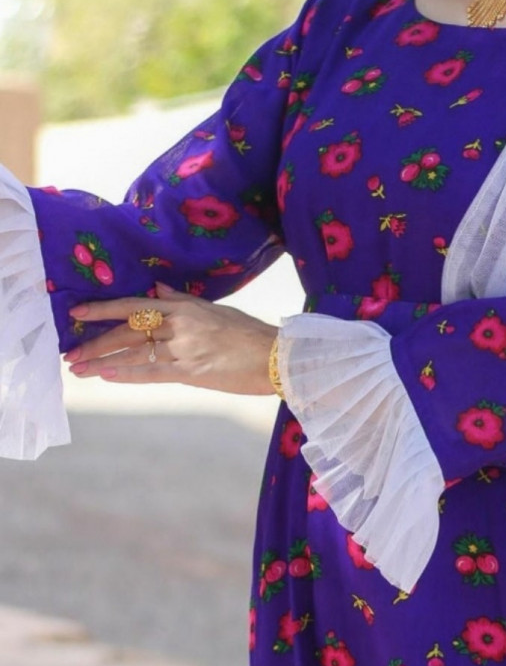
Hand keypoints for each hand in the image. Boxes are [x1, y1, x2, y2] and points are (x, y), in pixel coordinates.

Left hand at [64, 283, 278, 395]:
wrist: (275, 357)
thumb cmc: (248, 333)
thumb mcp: (214, 309)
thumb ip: (182, 300)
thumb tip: (157, 288)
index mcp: (184, 307)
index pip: (134, 306)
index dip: (103, 310)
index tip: (77, 314)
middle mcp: (180, 325)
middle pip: (127, 333)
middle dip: (95, 343)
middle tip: (70, 353)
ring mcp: (184, 349)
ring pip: (134, 354)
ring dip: (103, 363)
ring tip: (79, 370)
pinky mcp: (191, 372)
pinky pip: (152, 373)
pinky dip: (127, 375)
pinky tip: (106, 376)